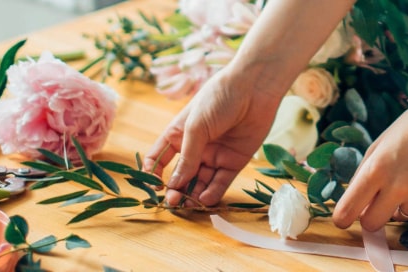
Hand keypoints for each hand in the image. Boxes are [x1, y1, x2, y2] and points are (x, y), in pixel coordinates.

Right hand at [143, 72, 283, 206]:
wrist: (254, 89)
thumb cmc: (219, 98)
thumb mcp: (196, 127)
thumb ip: (187, 157)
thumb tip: (174, 184)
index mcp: (178, 135)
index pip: (159, 159)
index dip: (153, 174)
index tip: (154, 186)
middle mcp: (195, 148)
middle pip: (181, 175)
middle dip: (176, 190)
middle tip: (173, 202)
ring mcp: (214, 155)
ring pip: (201, 182)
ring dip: (193, 195)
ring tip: (188, 206)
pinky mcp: (234, 161)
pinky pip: (221, 182)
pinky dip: (213, 192)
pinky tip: (205, 200)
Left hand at [331, 102, 407, 230]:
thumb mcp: (380, 144)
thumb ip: (363, 175)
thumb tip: (354, 205)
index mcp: (377, 169)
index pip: (347, 211)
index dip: (343, 217)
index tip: (343, 217)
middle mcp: (398, 186)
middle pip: (372, 224)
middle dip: (371, 216)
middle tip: (378, 202)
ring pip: (400, 218)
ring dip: (402, 204)